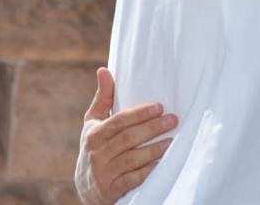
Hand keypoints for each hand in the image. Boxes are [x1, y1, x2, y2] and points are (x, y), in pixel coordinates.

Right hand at [74, 68, 177, 203]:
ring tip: (171, 140)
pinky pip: (132, 179)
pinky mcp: (111, 190)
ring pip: (132, 159)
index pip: (119, 121)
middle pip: (128, 138)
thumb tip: (103, 70)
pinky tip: (161, 163)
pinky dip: (147, 171)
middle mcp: (96, 154)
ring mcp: (103, 173)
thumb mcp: (94, 124)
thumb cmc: (96, 147)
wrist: (87, 187)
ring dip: (153, 149)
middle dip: (152, 128)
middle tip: (173, 120)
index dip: (140, 113)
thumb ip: (103, 99)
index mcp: (94, 134)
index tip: (159, 106)